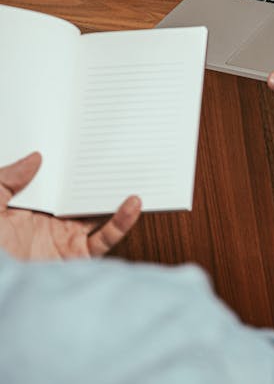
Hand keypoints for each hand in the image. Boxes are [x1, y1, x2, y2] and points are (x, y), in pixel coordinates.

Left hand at [0, 152, 141, 260]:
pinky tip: (131, 205)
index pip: (51, 180)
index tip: (82, 144)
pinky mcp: (75, 257)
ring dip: (114, 195)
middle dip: (95, 176)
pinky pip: (104, 239)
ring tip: (131, 174)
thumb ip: (7, 179)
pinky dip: (121, 222)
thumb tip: (35, 158)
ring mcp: (62, 240)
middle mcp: (47, 224)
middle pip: (78, 194)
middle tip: (114, 155)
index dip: (66, 163)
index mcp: (25, 209)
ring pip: (95, 213)